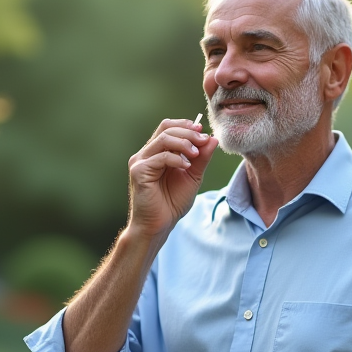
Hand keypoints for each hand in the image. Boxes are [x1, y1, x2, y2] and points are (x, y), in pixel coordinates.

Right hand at [126, 118, 219, 239]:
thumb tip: (212, 139)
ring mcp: (140, 161)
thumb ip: (201, 158)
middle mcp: (146, 154)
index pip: (168, 128)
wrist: (159, 225)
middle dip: (188, 133)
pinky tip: (186, 166)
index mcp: (156, 152)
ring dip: (184, 143)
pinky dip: (176, 159)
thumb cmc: (172, 203)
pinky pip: (160, 157)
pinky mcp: (139, 171)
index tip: (203, 132)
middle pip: (166, 129)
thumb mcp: (192, 177)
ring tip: (196, 154)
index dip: (186, 126)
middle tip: (203, 140)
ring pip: (163, 139)